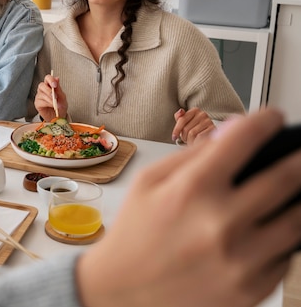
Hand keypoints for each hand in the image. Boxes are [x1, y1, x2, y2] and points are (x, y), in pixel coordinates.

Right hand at [34, 74, 67, 120]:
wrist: (59, 116)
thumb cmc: (60, 105)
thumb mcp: (62, 97)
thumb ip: (59, 89)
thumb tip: (57, 78)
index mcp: (50, 85)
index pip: (47, 78)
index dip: (50, 80)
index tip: (54, 85)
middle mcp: (43, 89)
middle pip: (41, 85)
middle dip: (48, 90)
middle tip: (54, 96)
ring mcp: (39, 96)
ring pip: (41, 94)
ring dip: (49, 99)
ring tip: (55, 103)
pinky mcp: (37, 103)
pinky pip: (40, 101)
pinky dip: (47, 103)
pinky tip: (52, 106)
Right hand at [77, 108, 300, 306]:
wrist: (123, 292)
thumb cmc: (134, 233)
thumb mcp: (148, 182)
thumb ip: (191, 154)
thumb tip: (231, 131)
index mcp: (192, 189)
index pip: (245, 140)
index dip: (267, 121)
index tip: (273, 118)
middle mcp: (221, 222)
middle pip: (286, 178)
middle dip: (299, 158)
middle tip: (300, 154)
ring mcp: (240, 259)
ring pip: (298, 220)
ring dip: (300, 199)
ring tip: (294, 190)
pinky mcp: (251, 289)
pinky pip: (286, 257)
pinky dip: (283, 239)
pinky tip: (268, 230)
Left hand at [172, 107, 214, 144]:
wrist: (208, 136)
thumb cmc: (194, 129)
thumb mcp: (185, 123)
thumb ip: (180, 117)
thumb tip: (180, 111)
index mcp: (195, 110)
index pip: (182, 120)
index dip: (176, 130)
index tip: (174, 137)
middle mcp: (202, 114)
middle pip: (186, 128)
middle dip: (183, 136)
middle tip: (186, 139)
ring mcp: (209, 121)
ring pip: (191, 133)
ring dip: (189, 140)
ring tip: (191, 140)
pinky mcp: (213, 130)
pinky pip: (199, 138)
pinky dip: (195, 142)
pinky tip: (197, 142)